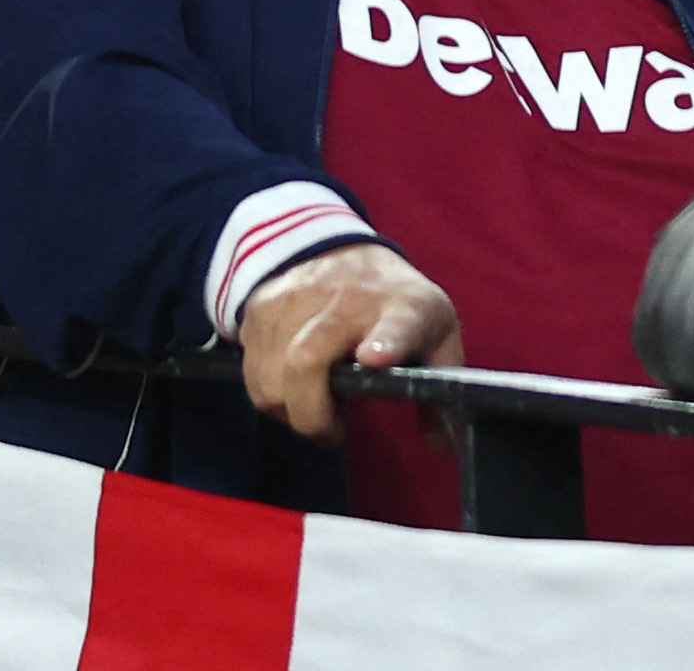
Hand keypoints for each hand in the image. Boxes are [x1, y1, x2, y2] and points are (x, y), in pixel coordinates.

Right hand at [236, 245, 463, 440]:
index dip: (385, 342)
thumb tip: (440, 446)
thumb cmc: (393, 304)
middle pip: (307, 361)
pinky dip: (271, 392)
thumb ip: (440, 388)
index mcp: (403, 309)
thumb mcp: (435, 334)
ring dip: (290, 407)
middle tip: (333, 429)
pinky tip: (293, 383)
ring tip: (316, 399)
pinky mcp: (260, 308)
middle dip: (313, 416)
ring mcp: (295, 300)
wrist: (337, 247)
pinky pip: (252, 374)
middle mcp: (345, 299)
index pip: (396, 325)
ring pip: (272, 378)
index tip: (374, 359)